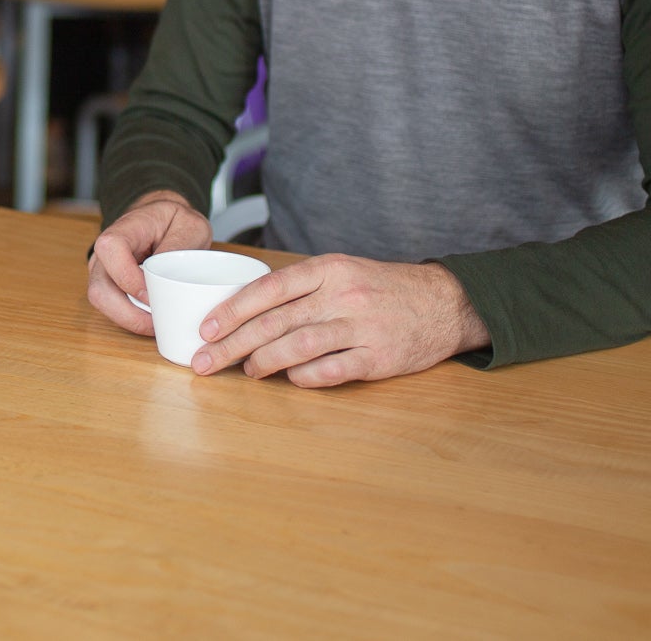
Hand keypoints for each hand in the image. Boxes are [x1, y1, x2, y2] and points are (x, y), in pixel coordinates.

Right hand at [87, 191, 211, 335]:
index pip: (110, 249)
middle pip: (99, 287)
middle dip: (127, 313)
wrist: (163, 220)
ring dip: (129, 319)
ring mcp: (103, 271)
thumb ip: (179, 246)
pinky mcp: (109, 286)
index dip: (126, 276)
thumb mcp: (190, 225)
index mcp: (124, 229)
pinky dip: (130, 319)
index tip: (150, 293)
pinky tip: (152, 320)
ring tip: (157, 324)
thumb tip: (167, 278)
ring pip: (102, 302)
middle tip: (157, 321)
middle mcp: (105, 252)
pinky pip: (112, 308)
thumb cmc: (175, 221)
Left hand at [191, 255, 488, 387]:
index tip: (206, 328)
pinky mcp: (378, 358)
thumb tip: (247, 310)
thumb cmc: (382, 288)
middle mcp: (342, 295)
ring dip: (264, 362)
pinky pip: (331, 370)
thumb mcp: (343, 271)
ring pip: (298, 346)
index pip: (269, 288)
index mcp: (328, 269)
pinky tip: (289, 380)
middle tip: (205, 361)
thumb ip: (302, 287)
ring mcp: (361, 327)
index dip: (233, 310)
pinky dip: (304, 378)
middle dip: (233, 343)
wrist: (445, 302)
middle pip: (275, 321)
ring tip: (244, 371)